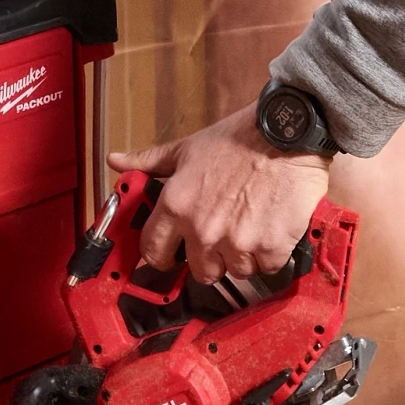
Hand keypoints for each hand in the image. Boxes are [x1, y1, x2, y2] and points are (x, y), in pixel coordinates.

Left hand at [116, 112, 332, 286]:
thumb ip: (150, 161)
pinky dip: (271, 253)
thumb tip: (116, 160)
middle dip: (211, 258)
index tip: (174, 253)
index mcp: (176, 205)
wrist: (288, 132)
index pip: (154, 252)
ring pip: (236, 271)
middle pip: (201, 271)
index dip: (164, 255)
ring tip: (252, 226)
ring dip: (243, 256)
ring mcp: (238, 241)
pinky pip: (267, 267)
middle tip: (224, 235)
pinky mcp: (270, 247)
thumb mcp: (188, 148)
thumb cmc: (239, 138)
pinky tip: (272, 227)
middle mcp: (203, 229)